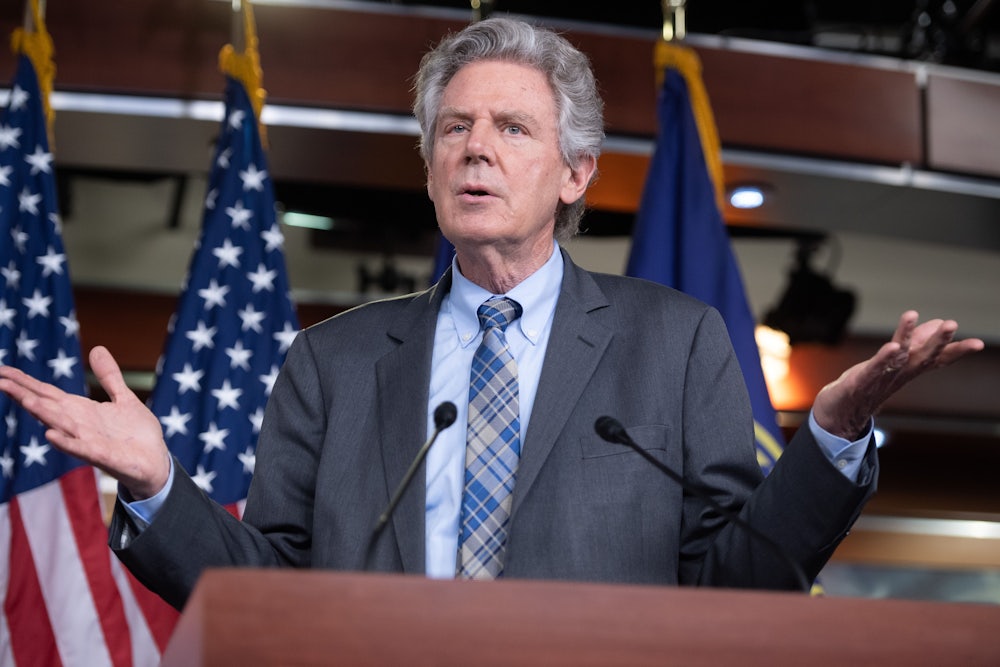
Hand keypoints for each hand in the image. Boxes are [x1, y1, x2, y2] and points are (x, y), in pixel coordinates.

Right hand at [0, 345, 170, 499]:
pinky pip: (82, 449)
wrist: (157, 462)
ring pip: (60, 425)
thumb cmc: (138, 434)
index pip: (47, 393)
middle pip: (46, 406)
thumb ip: (109, 376)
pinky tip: (51, 435)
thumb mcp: (124, 398)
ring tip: (23, 399)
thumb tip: (97, 348)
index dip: (25, 382)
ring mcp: (88, 441)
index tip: (1, 370)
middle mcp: (79, 425)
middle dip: (23, 394)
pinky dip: (67, 442)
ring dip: (42, 413)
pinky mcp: (103, 456)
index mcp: (81, 410)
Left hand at [812, 311, 984, 439]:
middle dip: (938, 340)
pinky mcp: (861, 381)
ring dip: (905, 337)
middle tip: (952, 324)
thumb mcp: (896, 360)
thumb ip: (916, 343)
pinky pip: (874, 368)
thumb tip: (935, 323)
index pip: (937, 358)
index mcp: (910, 369)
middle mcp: (900, 374)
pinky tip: (891, 347)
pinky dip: (883, 358)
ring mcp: (882, 378)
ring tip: (912, 315)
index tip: (979, 344)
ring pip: (897, 356)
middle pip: (923, 356)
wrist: (841, 414)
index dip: (956, 351)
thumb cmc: (870, 384)